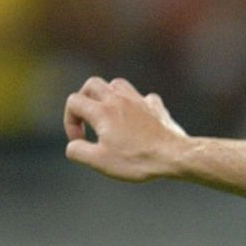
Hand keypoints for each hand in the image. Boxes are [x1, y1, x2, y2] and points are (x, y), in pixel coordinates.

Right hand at [63, 77, 188, 181]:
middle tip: (88, 118)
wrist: (175, 157)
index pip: (74, 102)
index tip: (80, 139)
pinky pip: (143, 97)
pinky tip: (138, 117)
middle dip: (84, 99)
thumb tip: (73, 145)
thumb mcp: (99, 161)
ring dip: (108, 95)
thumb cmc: (137, 160)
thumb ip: (77, 151)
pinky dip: (136, 104)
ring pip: (117, 84)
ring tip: (109, 113)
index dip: (70, 120)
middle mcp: (119, 100)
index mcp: (102, 111)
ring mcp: (140, 101)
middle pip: (93, 84)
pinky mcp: (157, 108)